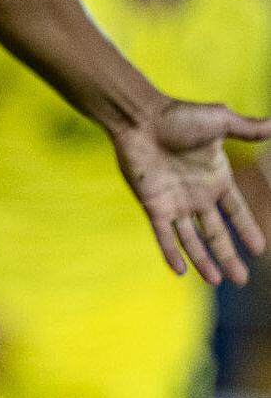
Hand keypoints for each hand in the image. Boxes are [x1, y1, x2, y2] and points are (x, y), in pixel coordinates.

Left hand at [111, 99, 270, 284]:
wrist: (139, 118)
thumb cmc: (177, 116)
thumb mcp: (220, 121)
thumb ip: (247, 128)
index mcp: (215, 178)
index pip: (236, 211)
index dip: (247, 229)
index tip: (259, 249)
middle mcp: (196, 195)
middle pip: (216, 233)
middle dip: (228, 255)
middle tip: (241, 280)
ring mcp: (174, 202)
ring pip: (191, 239)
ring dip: (203, 260)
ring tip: (216, 280)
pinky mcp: (152, 205)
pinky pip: (163, 235)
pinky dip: (171, 252)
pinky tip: (180, 270)